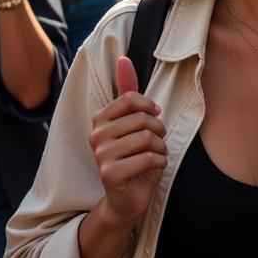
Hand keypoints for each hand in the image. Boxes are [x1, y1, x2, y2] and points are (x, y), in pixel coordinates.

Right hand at [89, 57, 167, 225]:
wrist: (126, 198)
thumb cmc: (133, 157)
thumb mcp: (132, 123)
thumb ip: (128, 93)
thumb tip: (124, 59)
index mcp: (100, 120)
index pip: (130, 98)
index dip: (150, 107)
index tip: (155, 115)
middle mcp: (96, 135)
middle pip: (142, 119)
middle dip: (158, 131)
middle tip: (158, 141)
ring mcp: (100, 155)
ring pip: (147, 138)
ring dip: (161, 148)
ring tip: (156, 154)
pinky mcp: (109, 173)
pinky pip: (148, 158)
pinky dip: (159, 162)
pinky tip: (153, 167)